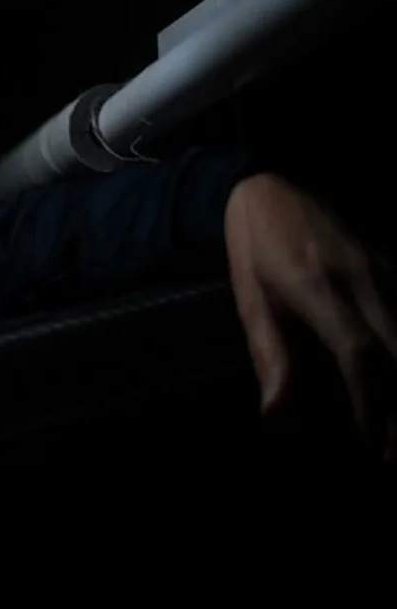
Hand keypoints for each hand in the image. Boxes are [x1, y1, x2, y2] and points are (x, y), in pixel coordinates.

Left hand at [225, 172, 396, 459]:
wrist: (273, 180)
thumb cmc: (254, 244)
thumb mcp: (250, 298)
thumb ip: (270, 356)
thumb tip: (275, 415)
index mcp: (320, 289)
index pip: (360, 357)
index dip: (373, 407)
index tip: (373, 446)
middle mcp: (363, 280)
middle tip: (392, 453)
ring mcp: (386, 271)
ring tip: (395, 431)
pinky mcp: (394, 267)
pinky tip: (394, 386)